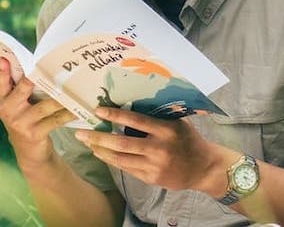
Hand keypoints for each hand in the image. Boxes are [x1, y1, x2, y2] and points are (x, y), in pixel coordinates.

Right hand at [0, 57, 78, 171]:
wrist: (29, 152)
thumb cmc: (25, 119)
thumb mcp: (16, 104)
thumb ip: (18, 86)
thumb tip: (33, 61)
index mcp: (2, 99)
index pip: (1, 81)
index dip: (2, 70)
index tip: (4, 58)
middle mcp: (9, 110)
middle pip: (24, 88)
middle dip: (37, 77)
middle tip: (49, 67)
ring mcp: (21, 123)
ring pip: (45, 105)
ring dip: (61, 97)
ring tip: (73, 88)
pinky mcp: (35, 133)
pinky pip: (55, 120)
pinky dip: (68, 114)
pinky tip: (78, 109)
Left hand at [75, 107, 240, 195]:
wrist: (204, 168)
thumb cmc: (188, 139)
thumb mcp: (177, 123)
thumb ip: (156, 117)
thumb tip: (127, 105)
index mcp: (167, 130)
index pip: (136, 121)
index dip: (115, 116)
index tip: (97, 110)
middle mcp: (159, 149)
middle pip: (122, 143)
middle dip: (98, 137)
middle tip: (79, 132)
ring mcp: (154, 166)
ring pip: (120, 159)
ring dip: (100, 150)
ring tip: (86, 142)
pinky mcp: (151, 178)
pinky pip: (126, 168)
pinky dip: (111, 160)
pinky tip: (101, 153)